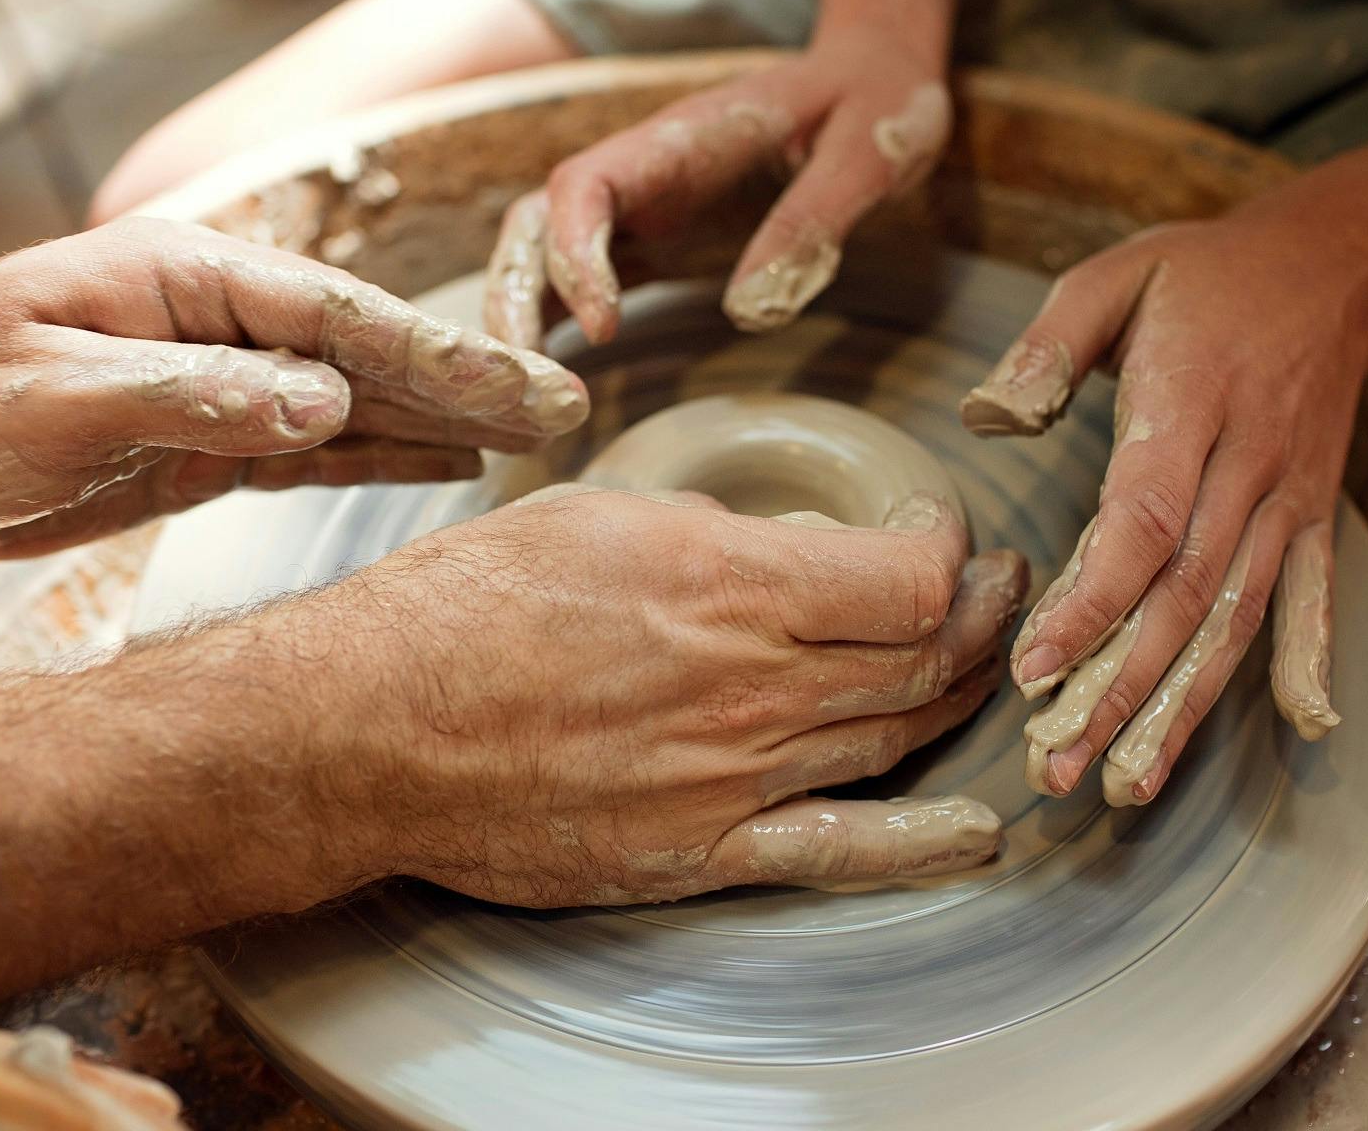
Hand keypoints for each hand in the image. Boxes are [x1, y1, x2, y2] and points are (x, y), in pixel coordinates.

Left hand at [0, 218, 586, 556]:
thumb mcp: (54, 393)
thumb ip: (192, 393)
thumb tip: (320, 403)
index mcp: (183, 278)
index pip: (333, 316)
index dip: (432, 351)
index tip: (515, 383)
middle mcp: (214, 323)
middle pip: (366, 352)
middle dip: (467, 380)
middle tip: (566, 406)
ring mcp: (217, 384)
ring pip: (353, 403)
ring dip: (443, 420)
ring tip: (536, 435)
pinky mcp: (207, 445)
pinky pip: (313, 449)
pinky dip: (384, 455)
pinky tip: (450, 462)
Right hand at [315, 487, 1027, 904]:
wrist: (371, 725)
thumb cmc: (465, 606)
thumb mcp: (597, 515)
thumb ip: (710, 536)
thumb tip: (772, 552)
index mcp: (733, 586)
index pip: (909, 580)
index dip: (948, 556)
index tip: (942, 541)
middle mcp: (751, 686)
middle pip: (921, 659)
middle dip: (979, 619)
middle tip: (996, 593)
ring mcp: (731, 779)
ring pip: (891, 740)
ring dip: (958, 700)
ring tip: (983, 667)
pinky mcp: (696, 850)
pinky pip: (833, 852)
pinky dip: (917, 843)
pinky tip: (975, 830)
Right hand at [480, 26, 951, 348]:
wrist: (875, 82)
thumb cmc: (876, 105)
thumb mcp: (868, 154)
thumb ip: (812, 222)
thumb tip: (751, 311)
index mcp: (683, 137)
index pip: (586, 185)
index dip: (576, 256)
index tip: (603, 327)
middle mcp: (643, 169)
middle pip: (539, 223)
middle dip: (515, 298)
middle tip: (524, 382)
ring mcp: (643, 204)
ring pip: (547, 255)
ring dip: (525, 318)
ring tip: (527, 399)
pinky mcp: (655, 236)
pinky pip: (585, 279)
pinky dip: (559, 324)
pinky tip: (554, 379)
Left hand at [961, 206, 1367, 804]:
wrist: (1335, 263)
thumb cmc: (1202, 274)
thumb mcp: (1112, 277)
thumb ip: (1048, 346)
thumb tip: (988, 416)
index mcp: (1188, 407)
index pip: (1142, 526)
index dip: (1090, 605)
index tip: (1033, 669)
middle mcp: (1247, 467)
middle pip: (1182, 597)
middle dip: (1118, 692)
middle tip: (1057, 768)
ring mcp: (1287, 498)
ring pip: (1234, 617)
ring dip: (1181, 704)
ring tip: (1127, 781)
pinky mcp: (1312, 512)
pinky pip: (1309, 595)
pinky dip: (1305, 659)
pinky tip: (1299, 727)